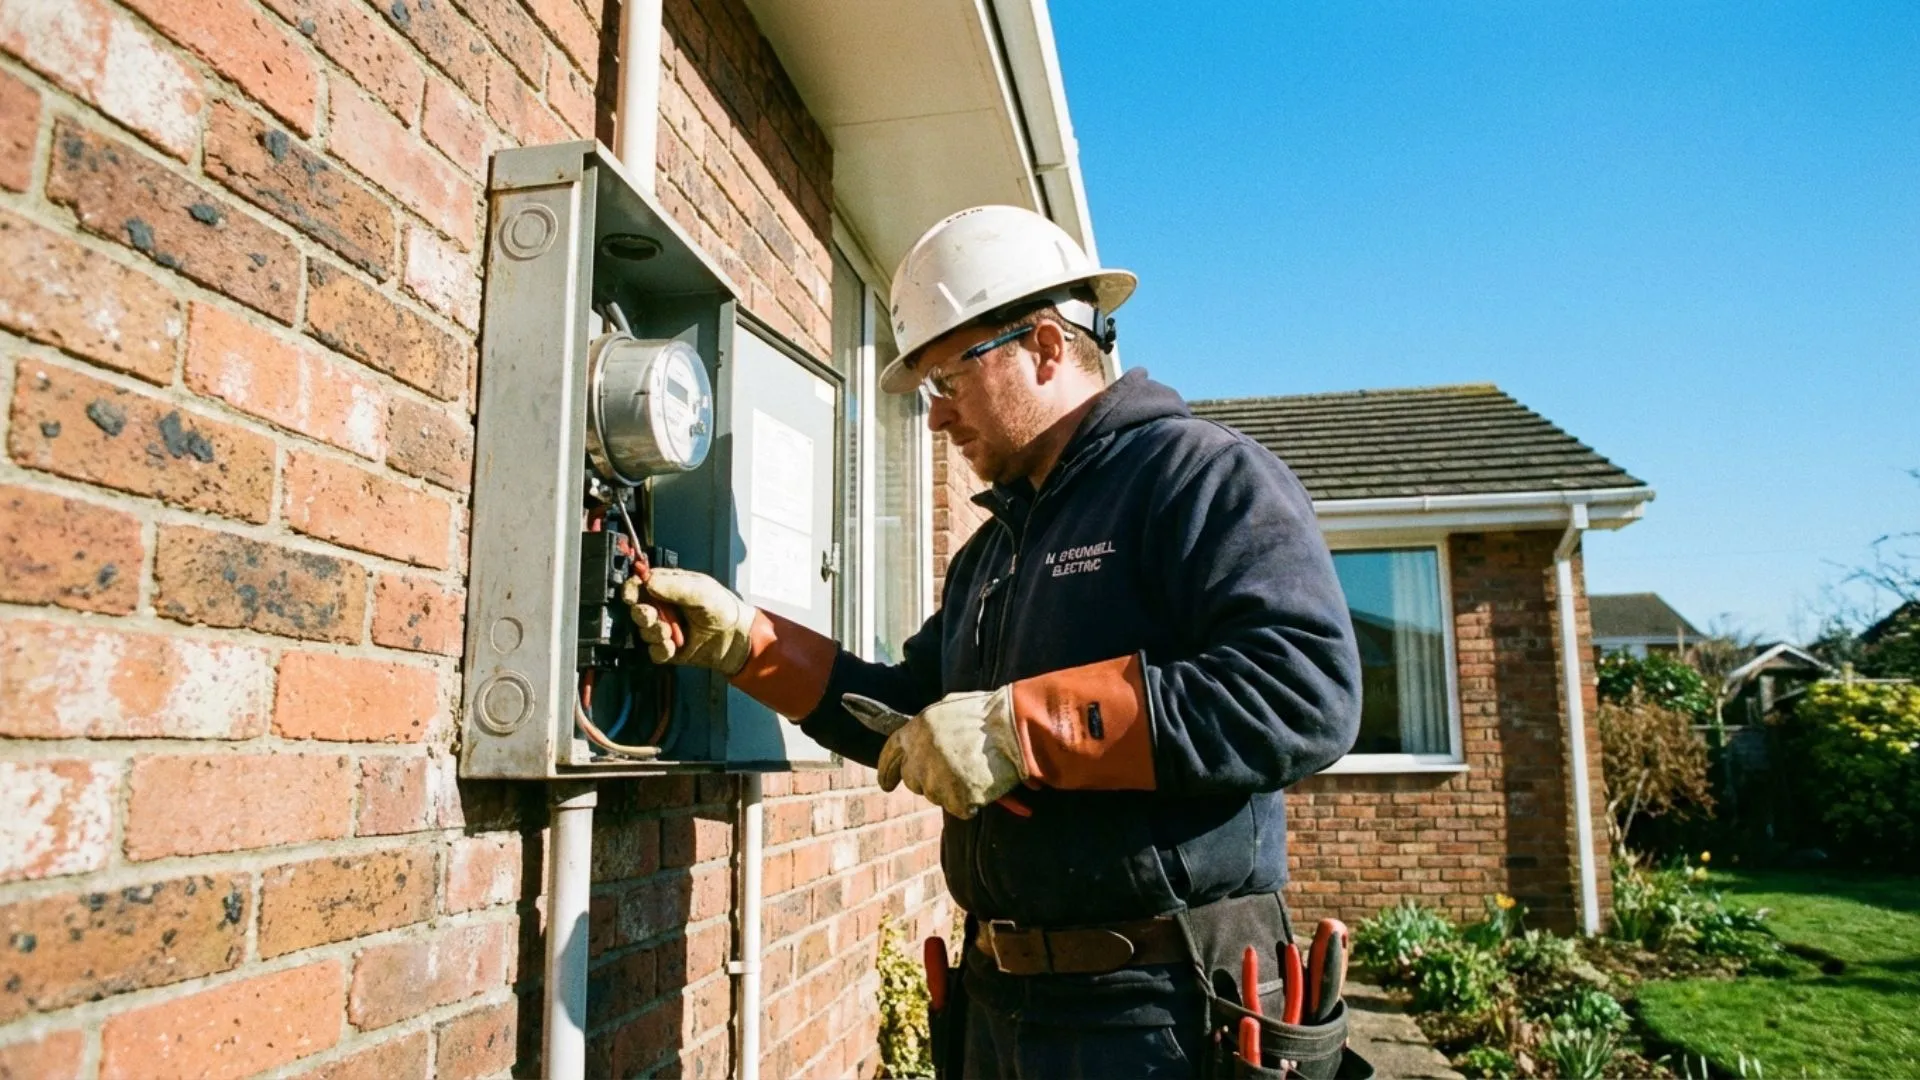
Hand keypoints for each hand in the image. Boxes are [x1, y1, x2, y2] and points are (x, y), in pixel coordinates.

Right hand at [621, 568, 756, 673]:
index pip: (640, 585)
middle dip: (643, 614)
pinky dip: (662, 650)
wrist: (737, 639)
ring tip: (672, 633)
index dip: (632, 590)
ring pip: (644, 631)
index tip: (632, 596)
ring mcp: (665, 628)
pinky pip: (654, 651)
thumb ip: (674, 586)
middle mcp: (664, 607)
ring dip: (656, 632)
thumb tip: (648, 581)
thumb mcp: (701, 591)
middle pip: (637, 609)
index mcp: (669, 587)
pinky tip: (675, 646)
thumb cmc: (723, 608)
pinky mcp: (668, 649)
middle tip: (653, 616)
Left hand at [877, 688, 1029, 818]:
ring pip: (936, 797)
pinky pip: (960, 809)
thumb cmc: (993, 715)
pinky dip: (973, 802)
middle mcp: (921, 752)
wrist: (1018, 726)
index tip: (886, 785)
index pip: (890, 753)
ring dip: (954, 791)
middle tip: (954, 774)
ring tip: (977, 771)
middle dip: (929, 781)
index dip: (886, 771)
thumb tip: (922, 741)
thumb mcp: (954, 708)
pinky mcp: (955, 795)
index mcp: (918, 727)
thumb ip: (933, 727)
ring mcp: (936, 775)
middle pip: (913, 781)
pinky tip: (985, 784)